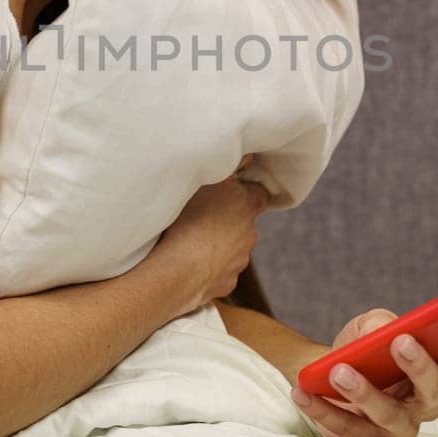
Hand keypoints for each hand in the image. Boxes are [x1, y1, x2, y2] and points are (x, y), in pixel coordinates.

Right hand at [153, 154, 269, 316]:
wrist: (178, 271)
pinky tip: (189, 262)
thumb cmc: (189, 219)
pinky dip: (208, 266)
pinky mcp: (226, 284)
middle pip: (243, 222)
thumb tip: (250, 152)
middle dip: (228, 218)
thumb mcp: (207, 181)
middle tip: (202, 214)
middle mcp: (249, 234)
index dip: (247, 190)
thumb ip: (231, 165)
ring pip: (232, 247)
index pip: (260, 193)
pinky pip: (218, 271)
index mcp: (247, 206)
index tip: (233, 189)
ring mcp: (239, 262)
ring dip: (218, 243)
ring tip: (191, 240)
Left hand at [289, 308, 437, 436]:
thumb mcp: (370, 325)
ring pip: (392, 418)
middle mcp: (426, 402)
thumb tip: (383, 332)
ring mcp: (399, 426)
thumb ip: (380, 324)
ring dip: (366, 394)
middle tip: (401, 342)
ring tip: (339, 371)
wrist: (324, 372)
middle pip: (434, 392)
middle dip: (420, 367)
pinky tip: (304, 392)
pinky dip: (325, 412)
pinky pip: (350, 433)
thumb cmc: (361, 347)